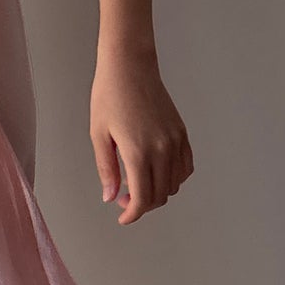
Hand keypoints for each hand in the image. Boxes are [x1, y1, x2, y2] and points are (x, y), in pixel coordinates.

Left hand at [91, 56, 193, 224]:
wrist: (130, 67)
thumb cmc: (109, 96)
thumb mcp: (99, 135)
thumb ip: (107, 170)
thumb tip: (110, 197)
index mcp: (138, 152)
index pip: (142, 199)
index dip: (132, 214)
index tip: (123, 217)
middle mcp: (162, 149)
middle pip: (159, 195)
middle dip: (142, 205)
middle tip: (123, 198)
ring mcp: (175, 141)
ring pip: (174, 184)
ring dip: (158, 192)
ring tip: (138, 184)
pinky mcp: (181, 133)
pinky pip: (185, 167)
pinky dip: (174, 178)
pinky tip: (157, 173)